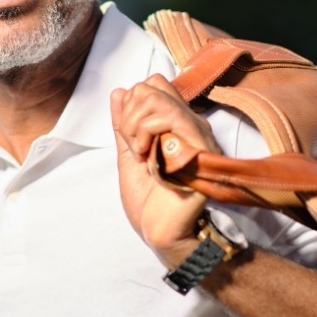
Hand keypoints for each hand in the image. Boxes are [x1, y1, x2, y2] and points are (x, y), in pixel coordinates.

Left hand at [110, 75, 216, 267]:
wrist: (161, 232)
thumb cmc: (151, 203)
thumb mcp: (128, 156)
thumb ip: (124, 125)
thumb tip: (118, 93)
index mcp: (176, 125)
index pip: (153, 84)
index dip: (131, 104)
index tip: (128, 137)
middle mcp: (189, 125)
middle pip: (150, 85)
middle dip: (129, 116)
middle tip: (134, 148)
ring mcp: (195, 134)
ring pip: (155, 97)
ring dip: (135, 127)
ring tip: (140, 155)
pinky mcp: (198, 146)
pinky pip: (168, 116)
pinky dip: (146, 134)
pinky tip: (147, 158)